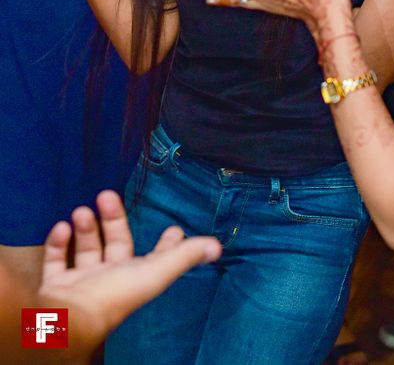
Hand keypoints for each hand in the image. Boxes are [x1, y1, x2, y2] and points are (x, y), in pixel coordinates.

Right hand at [38, 191, 220, 355]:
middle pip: (115, 245)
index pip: (156, 258)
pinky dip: (58, 243)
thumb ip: (183, 257)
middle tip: (106, 195)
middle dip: (112, 219)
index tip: (174, 227)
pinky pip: (56, 262)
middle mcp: (110, 280)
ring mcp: (82, 284)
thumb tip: (217, 247)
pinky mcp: (56, 287)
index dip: (167, 244)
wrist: (66, 319)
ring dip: (85, 228)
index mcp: (135, 278)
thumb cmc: (113, 295)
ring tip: (81, 211)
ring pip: (85, 250)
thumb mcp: (154, 272)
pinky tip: (61, 227)